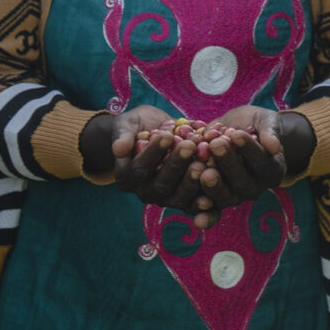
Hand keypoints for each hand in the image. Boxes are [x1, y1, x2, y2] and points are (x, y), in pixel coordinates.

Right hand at [83, 106, 199, 210]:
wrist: (155, 131)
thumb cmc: (138, 126)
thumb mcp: (127, 125)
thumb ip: (123, 135)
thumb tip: (118, 148)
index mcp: (126, 177)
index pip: (139, 168)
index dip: (153, 153)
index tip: (167, 135)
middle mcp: (143, 191)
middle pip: (160, 185)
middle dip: (176, 165)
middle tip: (190, 146)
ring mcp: (164, 198)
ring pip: (177, 197)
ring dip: (191, 182)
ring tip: (202, 163)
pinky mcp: (183, 199)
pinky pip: (192, 205)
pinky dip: (202, 203)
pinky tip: (212, 196)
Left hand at [178, 107, 315, 225]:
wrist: (235, 130)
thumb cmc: (254, 124)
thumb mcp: (265, 121)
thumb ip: (270, 132)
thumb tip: (274, 147)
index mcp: (272, 170)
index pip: (261, 161)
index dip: (249, 149)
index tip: (236, 134)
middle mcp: (255, 187)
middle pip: (242, 182)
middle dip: (228, 163)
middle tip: (216, 144)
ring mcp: (235, 195)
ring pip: (225, 196)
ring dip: (213, 184)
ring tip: (200, 168)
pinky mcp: (216, 199)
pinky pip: (210, 207)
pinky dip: (202, 210)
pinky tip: (196, 211)